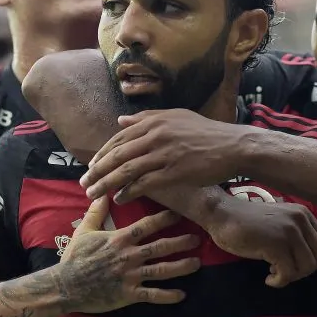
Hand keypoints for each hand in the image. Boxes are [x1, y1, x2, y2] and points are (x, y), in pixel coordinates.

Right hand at [59, 196, 200, 313]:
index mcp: (119, 239)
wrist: (65, 286)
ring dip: (180, 267)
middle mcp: (129, 256)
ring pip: (161, 270)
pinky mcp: (128, 294)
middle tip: (197, 238)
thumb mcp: (84, 231)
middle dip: (180, 242)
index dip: (164, 218)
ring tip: (197, 263)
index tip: (179, 214)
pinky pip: (151, 295)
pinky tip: (182, 295)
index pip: (146, 226)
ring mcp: (130, 276)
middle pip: (160, 247)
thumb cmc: (75, 258)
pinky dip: (167, 296)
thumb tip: (102, 192)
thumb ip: (96, 212)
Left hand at [81, 110, 244, 201]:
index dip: (102, 154)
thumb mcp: (175, 117)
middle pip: (117, 155)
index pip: (119, 138)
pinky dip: (128, 191)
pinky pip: (144, 184)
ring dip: (106, 184)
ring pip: (126, 170)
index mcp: (154, 121)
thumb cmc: (205, 133)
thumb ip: (146, 118)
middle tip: (84, 183)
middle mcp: (156, 135)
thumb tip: (121, 121)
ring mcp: (164, 154)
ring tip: (94, 194)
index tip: (91, 167)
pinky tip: (119, 199)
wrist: (233, 146)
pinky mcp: (174, 172)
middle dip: (97, 171)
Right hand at [207, 195, 316, 286]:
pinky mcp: (276, 245)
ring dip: (290, 276)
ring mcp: (289, 232)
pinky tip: (267, 278)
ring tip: (273, 271)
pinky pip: (288, 274)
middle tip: (283, 270)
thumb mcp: (280, 222)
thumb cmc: (247, 222)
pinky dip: (279, 282)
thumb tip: (310, 262)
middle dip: (302, 271)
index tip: (292, 262)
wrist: (222, 215)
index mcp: (304, 214)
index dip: (311, 260)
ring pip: (306, 268)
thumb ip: (297, 234)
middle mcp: (301, 220)